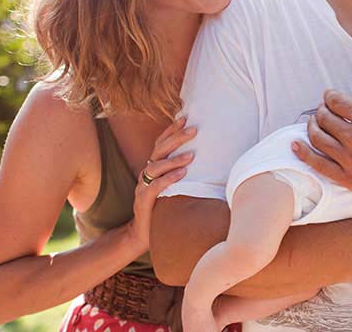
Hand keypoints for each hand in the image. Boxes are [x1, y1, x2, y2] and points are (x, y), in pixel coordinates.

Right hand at [127, 117, 195, 250]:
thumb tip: (209, 160)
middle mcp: (146, 173)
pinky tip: (183, 174)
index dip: (171, 129)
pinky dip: (168, 179)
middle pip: (159, 150)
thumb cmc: (163, 208)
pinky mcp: (143, 201)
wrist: (143, 234)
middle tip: (194, 129)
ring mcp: (142, 186)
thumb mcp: (175, 187)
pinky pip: (154, 187)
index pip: (161, 143)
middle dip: (176, 138)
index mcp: (153, 167)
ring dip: (174, 159)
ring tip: (192, 155)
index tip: (185, 117)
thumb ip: (184, 173)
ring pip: (155, 166)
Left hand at [294, 78, 351, 204]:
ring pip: (318, 137)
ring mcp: (350, 158)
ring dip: (311, 127)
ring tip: (313, 123)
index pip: (336, 101)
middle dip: (321, 110)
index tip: (329, 96)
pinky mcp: (348, 178)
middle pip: (324, 118)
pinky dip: (303, 152)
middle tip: (322, 109)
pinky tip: (295, 145)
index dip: (329, 96)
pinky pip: (318, 163)